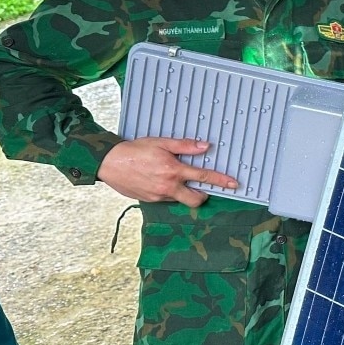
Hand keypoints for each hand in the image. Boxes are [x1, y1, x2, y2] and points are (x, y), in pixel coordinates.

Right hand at [98, 137, 237, 207]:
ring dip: (184, 192)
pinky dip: (170, 192)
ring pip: (181, 200)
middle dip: (203, 195)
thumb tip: (205, 146)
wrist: (109, 163)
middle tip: (202, 187)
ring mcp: (159, 196)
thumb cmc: (135, 150)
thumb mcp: (161, 143)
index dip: (221, 181)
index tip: (234, 184)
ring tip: (174, 179)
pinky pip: (167, 199)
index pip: (204, 177)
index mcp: (174, 170)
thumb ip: (185, 146)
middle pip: (196, 199)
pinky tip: (160, 181)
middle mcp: (168, 186)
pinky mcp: (150, 201)